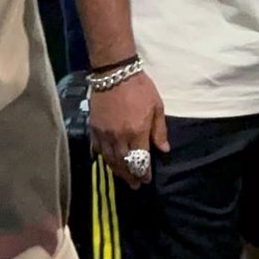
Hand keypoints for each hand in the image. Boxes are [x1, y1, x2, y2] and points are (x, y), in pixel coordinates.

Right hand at [88, 71, 168, 185]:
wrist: (115, 73)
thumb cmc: (140, 88)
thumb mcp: (157, 106)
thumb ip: (159, 130)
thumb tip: (164, 150)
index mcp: (136, 132)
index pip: (140, 160)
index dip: (143, 172)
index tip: (146, 180)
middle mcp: (119, 137)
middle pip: (123, 163)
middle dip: (130, 176)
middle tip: (135, 185)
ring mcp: (104, 134)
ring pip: (109, 159)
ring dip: (117, 170)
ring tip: (123, 177)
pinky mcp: (94, 128)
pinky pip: (97, 148)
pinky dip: (103, 157)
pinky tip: (107, 161)